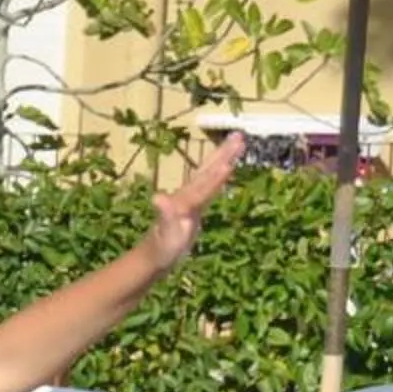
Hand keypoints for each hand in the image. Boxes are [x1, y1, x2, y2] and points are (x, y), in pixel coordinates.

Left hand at [139, 133, 242, 271]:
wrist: (153, 256)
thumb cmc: (162, 248)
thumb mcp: (166, 234)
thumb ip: (164, 216)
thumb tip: (158, 197)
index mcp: (184, 202)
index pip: (204, 186)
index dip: (217, 176)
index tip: (230, 161)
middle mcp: (186, 195)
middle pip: (207, 171)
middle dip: (222, 154)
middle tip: (239, 135)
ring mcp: (190, 198)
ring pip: (208, 173)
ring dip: (222, 156)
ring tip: (238, 141)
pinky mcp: (194, 204)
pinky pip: (210, 183)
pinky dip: (219, 173)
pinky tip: (226, 167)